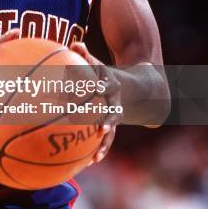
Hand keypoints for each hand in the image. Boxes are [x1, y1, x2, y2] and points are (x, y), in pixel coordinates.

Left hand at [69, 41, 120, 164]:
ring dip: (104, 144)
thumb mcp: (96, 63)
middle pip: (110, 112)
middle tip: (97, 128)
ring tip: (95, 158)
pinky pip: (106, 140)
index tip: (87, 90)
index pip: (102, 85)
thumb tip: (75, 44)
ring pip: (111, 130)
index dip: (95, 86)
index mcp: (109, 84)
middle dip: (104, 120)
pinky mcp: (111, 125)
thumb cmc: (103, 74)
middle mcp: (114, 102)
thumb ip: (84, 54)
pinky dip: (99, 150)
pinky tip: (88, 164)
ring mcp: (115, 115)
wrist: (132, 87)